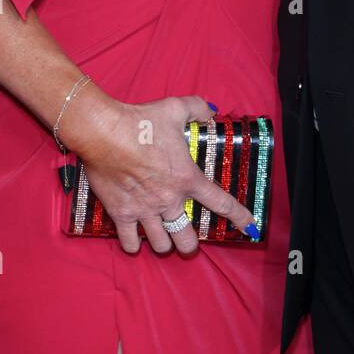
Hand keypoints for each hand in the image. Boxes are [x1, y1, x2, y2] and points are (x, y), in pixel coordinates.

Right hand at [70, 93, 258, 255]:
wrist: (104, 133)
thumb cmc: (141, 122)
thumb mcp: (175, 107)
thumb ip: (197, 109)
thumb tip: (211, 111)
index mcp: (187, 178)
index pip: (221, 203)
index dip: (238, 216)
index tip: (250, 227)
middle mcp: (169, 200)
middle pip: (187, 240)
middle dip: (190, 244)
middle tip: (186, 236)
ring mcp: (145, 210)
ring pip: (161, 245)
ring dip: (164, 244)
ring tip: (162, 238)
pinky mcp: (121, 214)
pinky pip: (130, 242)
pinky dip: (134, 244)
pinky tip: (136, 240)